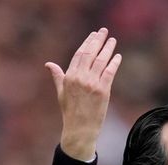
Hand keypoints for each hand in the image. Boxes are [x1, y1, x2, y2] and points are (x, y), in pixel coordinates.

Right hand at [46, 28, 121, 160]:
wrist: (80, 129)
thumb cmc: (70, 112)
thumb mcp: (61, 93)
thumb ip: (58, 76)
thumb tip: (49, 64)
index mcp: (69, 76)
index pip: (80, 54)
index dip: (87, 43)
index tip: (93, 35)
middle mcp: (80, 78)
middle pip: (90, 54)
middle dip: (98, 40)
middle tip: (104, 31)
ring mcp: (92, 84)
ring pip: (101, 61)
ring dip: (108, 49)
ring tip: (112, 40)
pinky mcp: (103, 91)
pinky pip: (110, 73)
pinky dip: (114, 63)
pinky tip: (118, 56)